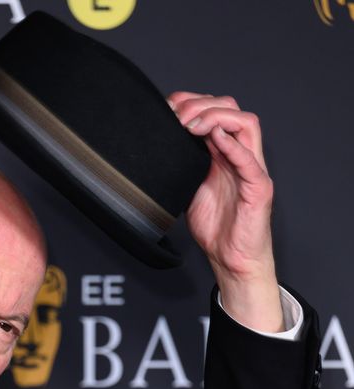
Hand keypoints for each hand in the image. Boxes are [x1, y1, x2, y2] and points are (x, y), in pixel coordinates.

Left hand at [168, 91, 283, 331]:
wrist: (230, 260)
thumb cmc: (216, 227)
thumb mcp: (189, 188)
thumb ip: (182, 165)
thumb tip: (158, 147)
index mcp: (224, 152)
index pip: (215, 111)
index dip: (193, 101)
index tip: (170, 106)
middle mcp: (240, 155)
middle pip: (231, 109)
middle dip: (201, 105)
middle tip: (178, 117)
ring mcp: (252, 168)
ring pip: (245, 124)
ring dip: (216, 117)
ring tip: (192, 125)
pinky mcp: (259, 188)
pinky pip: (250, 159)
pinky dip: (233, 145)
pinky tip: (216, 137)